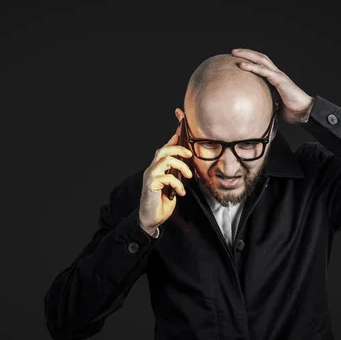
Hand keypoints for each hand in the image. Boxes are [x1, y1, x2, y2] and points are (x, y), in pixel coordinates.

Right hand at [139, 121, 192, 235]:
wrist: (151, 219)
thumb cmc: (162, 202)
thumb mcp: (174, 185)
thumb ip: (178, 173)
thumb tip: (187, 163)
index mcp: (159, 167)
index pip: (166, 147)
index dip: (174, 134)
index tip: (181, 120)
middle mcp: (152, 169)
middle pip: (163, 149)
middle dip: (178, 148)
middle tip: (190, 155)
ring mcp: (150, 176)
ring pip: (164, 159)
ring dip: (180, 166)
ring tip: (188, 176)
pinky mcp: (151, 185)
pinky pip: (166, 176)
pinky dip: (177, 183)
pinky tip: (180, 193)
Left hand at [231, 48, 314, 123]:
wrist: (304, 111)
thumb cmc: (291, 110)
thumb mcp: (273, 106)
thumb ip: (265, 104)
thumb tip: (254, 111)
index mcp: (275, 78)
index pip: (261, 64)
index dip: (251, 59)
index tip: (238, 58)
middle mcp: (276, 74)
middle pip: (260, 58)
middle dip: (246, 53)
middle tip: (233, 51)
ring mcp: (278, 75)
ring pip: (261, 60)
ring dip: (247, 55)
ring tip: (235, 52)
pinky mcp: (279, 79)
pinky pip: (263, 71)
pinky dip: (252, 67)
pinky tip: (242, 65)